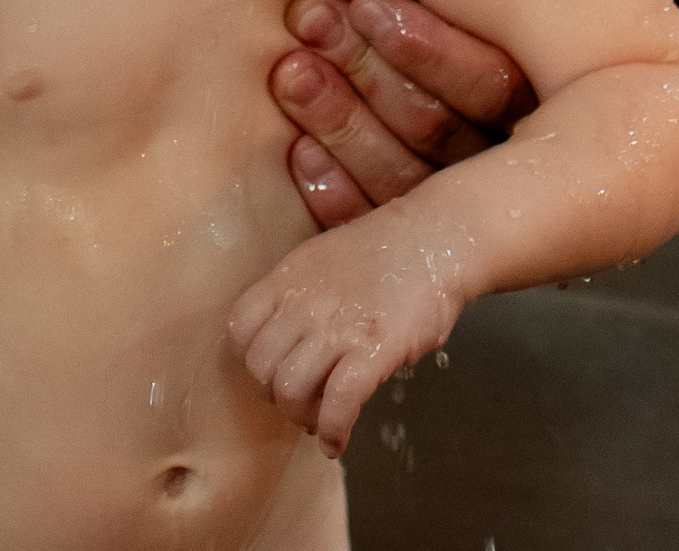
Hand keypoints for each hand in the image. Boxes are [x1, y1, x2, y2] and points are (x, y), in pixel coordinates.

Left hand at [231, 208, 470, 455]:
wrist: (439, 236)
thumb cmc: (389, 250)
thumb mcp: (325, 259)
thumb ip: (301, 297)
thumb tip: (290, 343)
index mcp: (289, 278)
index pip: (240, 329)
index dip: (252, 359)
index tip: (272, 370)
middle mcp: (305, 303)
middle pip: (261, 367)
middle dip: (276, 394)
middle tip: (300, 400)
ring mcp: (337, 327)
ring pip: (290, 390)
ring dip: (302, 416)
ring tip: (319, 420)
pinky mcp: (372, 350)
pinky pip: (338, 403)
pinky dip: (333, 430)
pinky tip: (337, 441)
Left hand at [274, 0, 596, 227]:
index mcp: (533, 77)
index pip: (500, 86)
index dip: (436, 48)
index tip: (368, 3)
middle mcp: (499, 143)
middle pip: (454, 136)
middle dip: (379, 76)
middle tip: (311, 20)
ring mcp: (447, 201)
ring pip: (413, 186)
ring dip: (347, 126)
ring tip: (290, 73)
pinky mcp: (393, 238)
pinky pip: (375, 234)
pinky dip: (338, 195)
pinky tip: (300, 154)